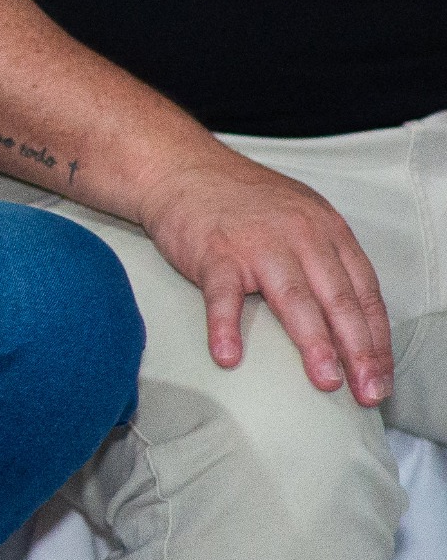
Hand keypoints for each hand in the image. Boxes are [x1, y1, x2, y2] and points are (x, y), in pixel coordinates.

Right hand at [141, 146, 390, 401]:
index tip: (379, 376)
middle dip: (357, 350)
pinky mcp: (214, 254)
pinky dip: (225, 327)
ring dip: (313, 343)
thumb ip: (325, 260)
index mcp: (327, 230)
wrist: (181, 169)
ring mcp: (257, 244)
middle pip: (338, 299)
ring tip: (325, 380)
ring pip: (293, 299)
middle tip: (366, 391)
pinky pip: (222, 296)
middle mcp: (300, 236)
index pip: (365, 292)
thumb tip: (348, 318)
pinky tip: (228, 355)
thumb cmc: (241, 200)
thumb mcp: (301, 217)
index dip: (376, 338)